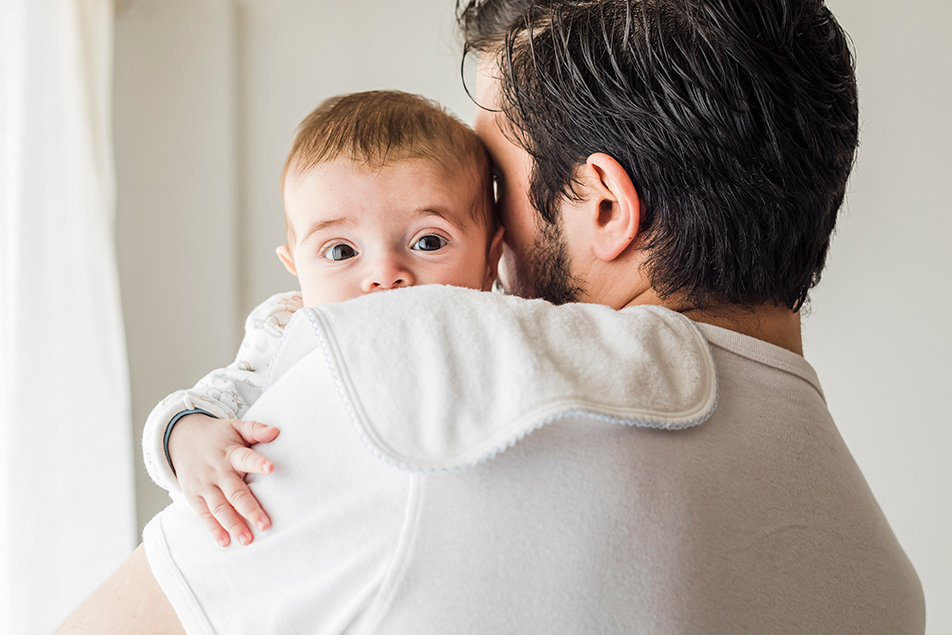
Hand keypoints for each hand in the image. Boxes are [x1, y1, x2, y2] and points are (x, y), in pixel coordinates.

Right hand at [167, 413, 279, 546]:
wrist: (182, 438)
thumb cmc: (219, 436)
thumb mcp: (236, 427)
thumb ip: (256, 429)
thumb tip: (276, 431)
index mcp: (230, 453)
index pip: (245, 457)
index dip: (257, 463)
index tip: (271, 468)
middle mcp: (217, 471)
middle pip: (234, 492)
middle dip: (249, 509)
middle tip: (265, 524)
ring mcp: (204, 485)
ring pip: (219, 507)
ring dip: (233, 525)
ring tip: (247, 540)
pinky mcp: (193, 496)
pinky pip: (204, 514)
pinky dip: (213, 529)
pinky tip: (225, 541)